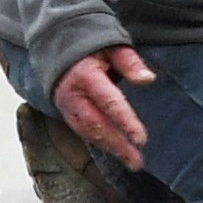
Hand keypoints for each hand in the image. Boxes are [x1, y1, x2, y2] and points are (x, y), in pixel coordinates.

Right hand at [51, 46, 155, 174]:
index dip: (125, 122)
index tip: (141, 139)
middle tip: (137, 161)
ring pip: (88, 131)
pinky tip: (115, 150)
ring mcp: (66, 104)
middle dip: (118, 144)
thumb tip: (147, 79)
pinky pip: (82, 130)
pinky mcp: (65, 111)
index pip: (109, 103)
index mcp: (85, 75)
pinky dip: (99, 142)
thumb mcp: (112, 45)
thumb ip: (130, 62)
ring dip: (110, 148)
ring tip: (130, 160)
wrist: (55, 42)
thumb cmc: (90, 43)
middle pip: (97, 124)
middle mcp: (73, 93)